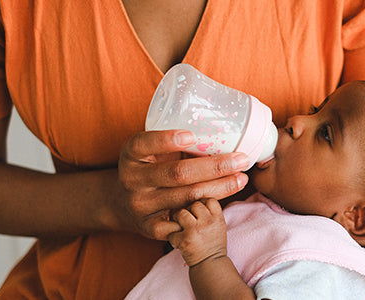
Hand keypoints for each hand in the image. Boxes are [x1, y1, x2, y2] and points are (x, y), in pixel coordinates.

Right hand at [111, 129, 247, 239]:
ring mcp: (140, 205)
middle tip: (241, 159)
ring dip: (219, 188)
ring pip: (187, 197)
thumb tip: (224, 133)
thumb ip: (177, 144)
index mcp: (131, 154)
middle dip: (214, 166)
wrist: (123, 203)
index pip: (143, 144)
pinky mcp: (150, 227)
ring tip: (241, 178)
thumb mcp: (153, 151)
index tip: (192, 135)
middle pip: (178, 174)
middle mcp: (132, 180)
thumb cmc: (151, 168)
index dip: (166, 140)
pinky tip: (222, 203)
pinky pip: (184, 221)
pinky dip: (205, 211)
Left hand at [169, 199, 226, 266]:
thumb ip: (210, 210)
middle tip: (188, 220)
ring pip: (181, 212)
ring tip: (181, 227)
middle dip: (189, 210)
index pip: (208, 199)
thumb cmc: (212, 243)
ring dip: (178, 219)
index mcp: (218, 218)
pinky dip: (172, 236)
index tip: (199, 211)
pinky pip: (171, 230)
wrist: (210, 264)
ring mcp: (196, 230)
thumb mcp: (218, 224)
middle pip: (194, 203)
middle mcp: (208, 222)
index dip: (202, 202)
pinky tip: (178, 241)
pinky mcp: (184, 240)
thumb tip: (194, 191)